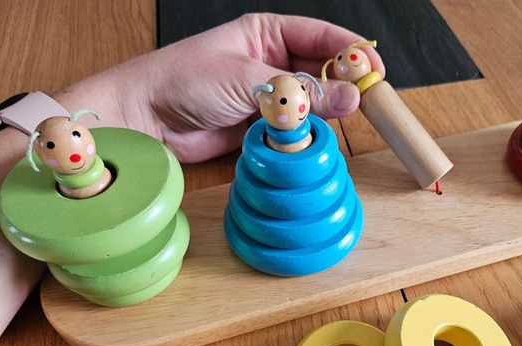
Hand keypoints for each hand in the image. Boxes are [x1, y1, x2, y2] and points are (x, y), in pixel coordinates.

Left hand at [55, 13, 384, 162]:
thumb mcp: (246, 78)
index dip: (352, 51)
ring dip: (328, 112)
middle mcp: (273, 62)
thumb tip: (347, 98)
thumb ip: (298, 90)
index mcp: (268, 33)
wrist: (147, 119)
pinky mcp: (264, 126)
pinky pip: (297, 128)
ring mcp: (270, 96)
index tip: (374, 70)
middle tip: (366, 100)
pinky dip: (309, 134)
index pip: (323, 35)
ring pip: (314, 102)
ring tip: (340, 119)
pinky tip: (315, 136)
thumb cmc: (183, 80)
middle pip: (325, 69)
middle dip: (345, 84)